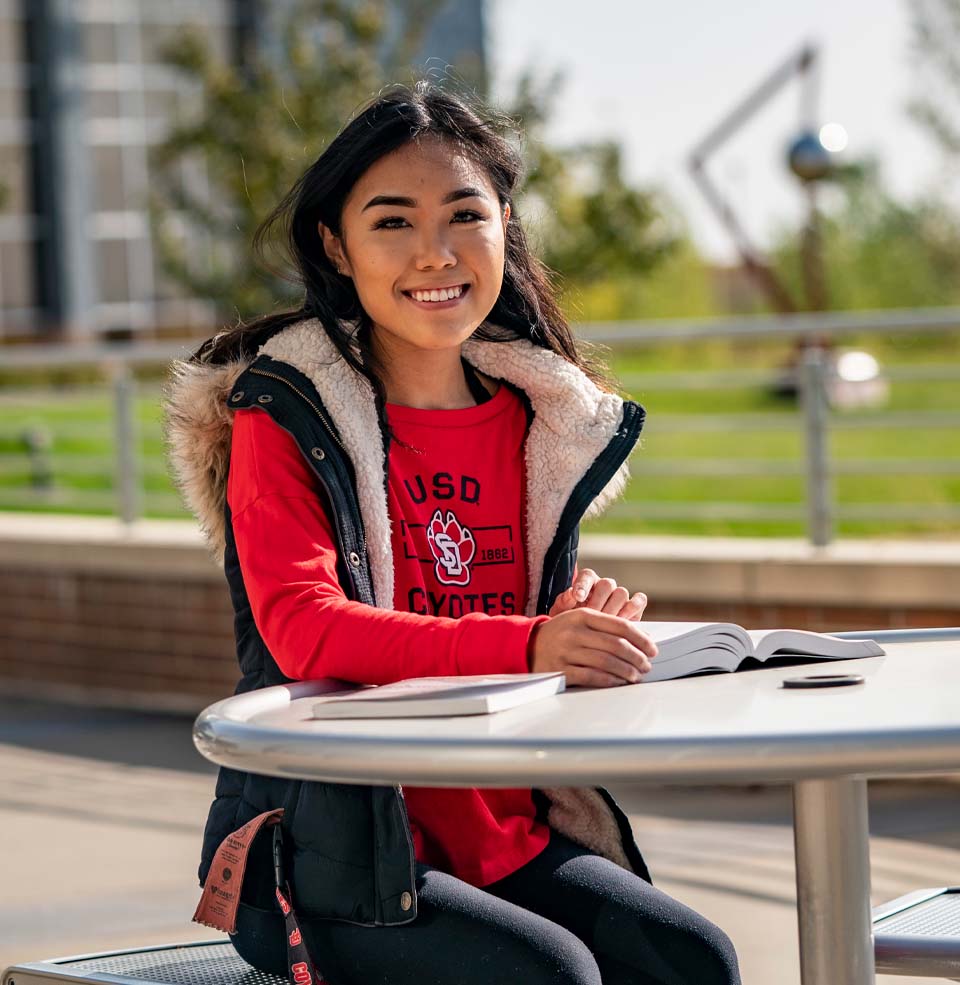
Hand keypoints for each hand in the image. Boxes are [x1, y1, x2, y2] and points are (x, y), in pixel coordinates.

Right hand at [529, 609, 657, 687]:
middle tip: (647, 665)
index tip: (652, 649)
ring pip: (606, 661)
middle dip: (637, 657)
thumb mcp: (579, 620)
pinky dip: (609, 681)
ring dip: (626, 671)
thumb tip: (641, 638)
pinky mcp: (561, 669)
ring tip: (636, 676)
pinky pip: (591, 676)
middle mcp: (575, 631)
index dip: (641, 638)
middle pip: (615, 645)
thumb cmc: (562, 633)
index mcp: (583, 615)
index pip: (620, 625)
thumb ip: (606, 626)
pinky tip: (619, 683)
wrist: (527, 645)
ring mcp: (566, 651)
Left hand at [548, 568, 647, 620]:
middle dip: (598, 602)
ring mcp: (620, 597)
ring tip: (604, 624)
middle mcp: (605, 587)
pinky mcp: (634, 607)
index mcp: (587, 583)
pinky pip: (639, 601)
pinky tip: (621, 623)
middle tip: (591, 617)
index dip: (583, 585)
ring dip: (613, 609)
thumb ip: (563, 603)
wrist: (585, 641)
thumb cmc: (570, 625)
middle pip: (607, 584)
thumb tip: (571, 594)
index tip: (578, 596)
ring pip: (622, 593)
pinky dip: (632, 610)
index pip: (587, 576)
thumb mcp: (561, 614)